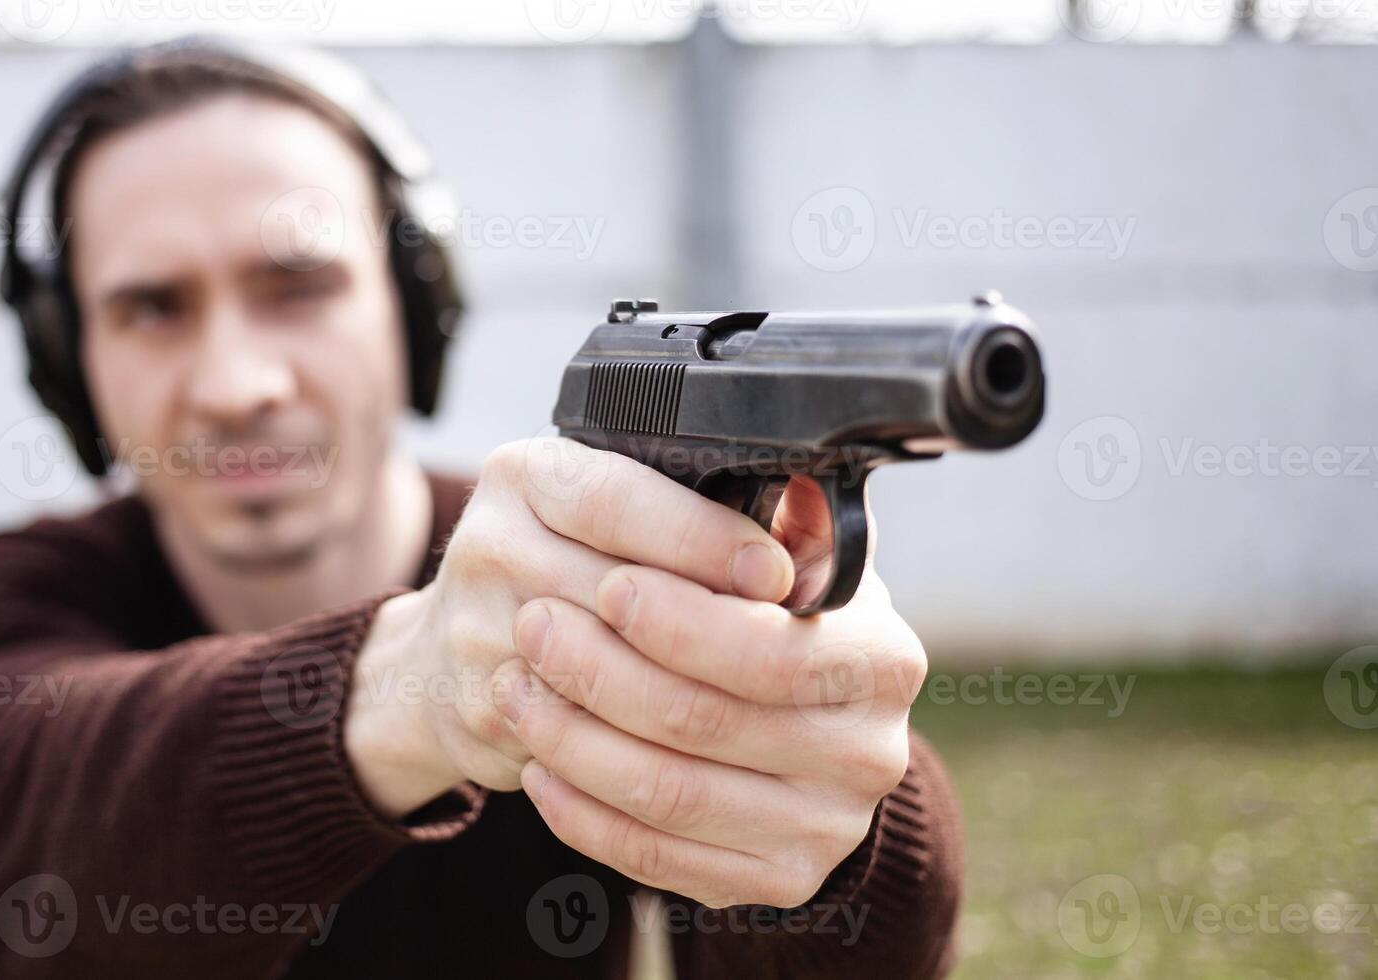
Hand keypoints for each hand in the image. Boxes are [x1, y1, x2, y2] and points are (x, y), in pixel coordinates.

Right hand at [345, 438, 798, 816]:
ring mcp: (473, 631)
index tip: (776, 573)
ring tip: (768, 714)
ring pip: (604, 677)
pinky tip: (708, 760)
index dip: (705, 539)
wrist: (448, 656)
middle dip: (718, 631)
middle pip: (617, 590)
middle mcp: (488, 542)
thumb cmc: (567, 575)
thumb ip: (707, 507)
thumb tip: (820, 505)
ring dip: (693, 701)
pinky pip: (579, 742)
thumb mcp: (620, 516)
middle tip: (794, 661)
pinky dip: (647, 753)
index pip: (619, 499)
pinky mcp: (475, 711)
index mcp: (527, 474)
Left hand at [487, 474, 926, 909]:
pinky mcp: (773, 881)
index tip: (607, 581)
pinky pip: (655, 857)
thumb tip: (777, 471)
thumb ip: (774, 518)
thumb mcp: (790, 555)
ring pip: (668, 791)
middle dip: (602, 670)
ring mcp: (823, 830)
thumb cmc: (770, 620)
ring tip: (516, 687)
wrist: (800, 731)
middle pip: (705, 720)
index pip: (768, 647)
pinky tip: (539, 765)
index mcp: (882, 660)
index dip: (677, 619)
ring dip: (575, 739)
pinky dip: (583, 812)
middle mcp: (869, 755)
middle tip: (532, 625)